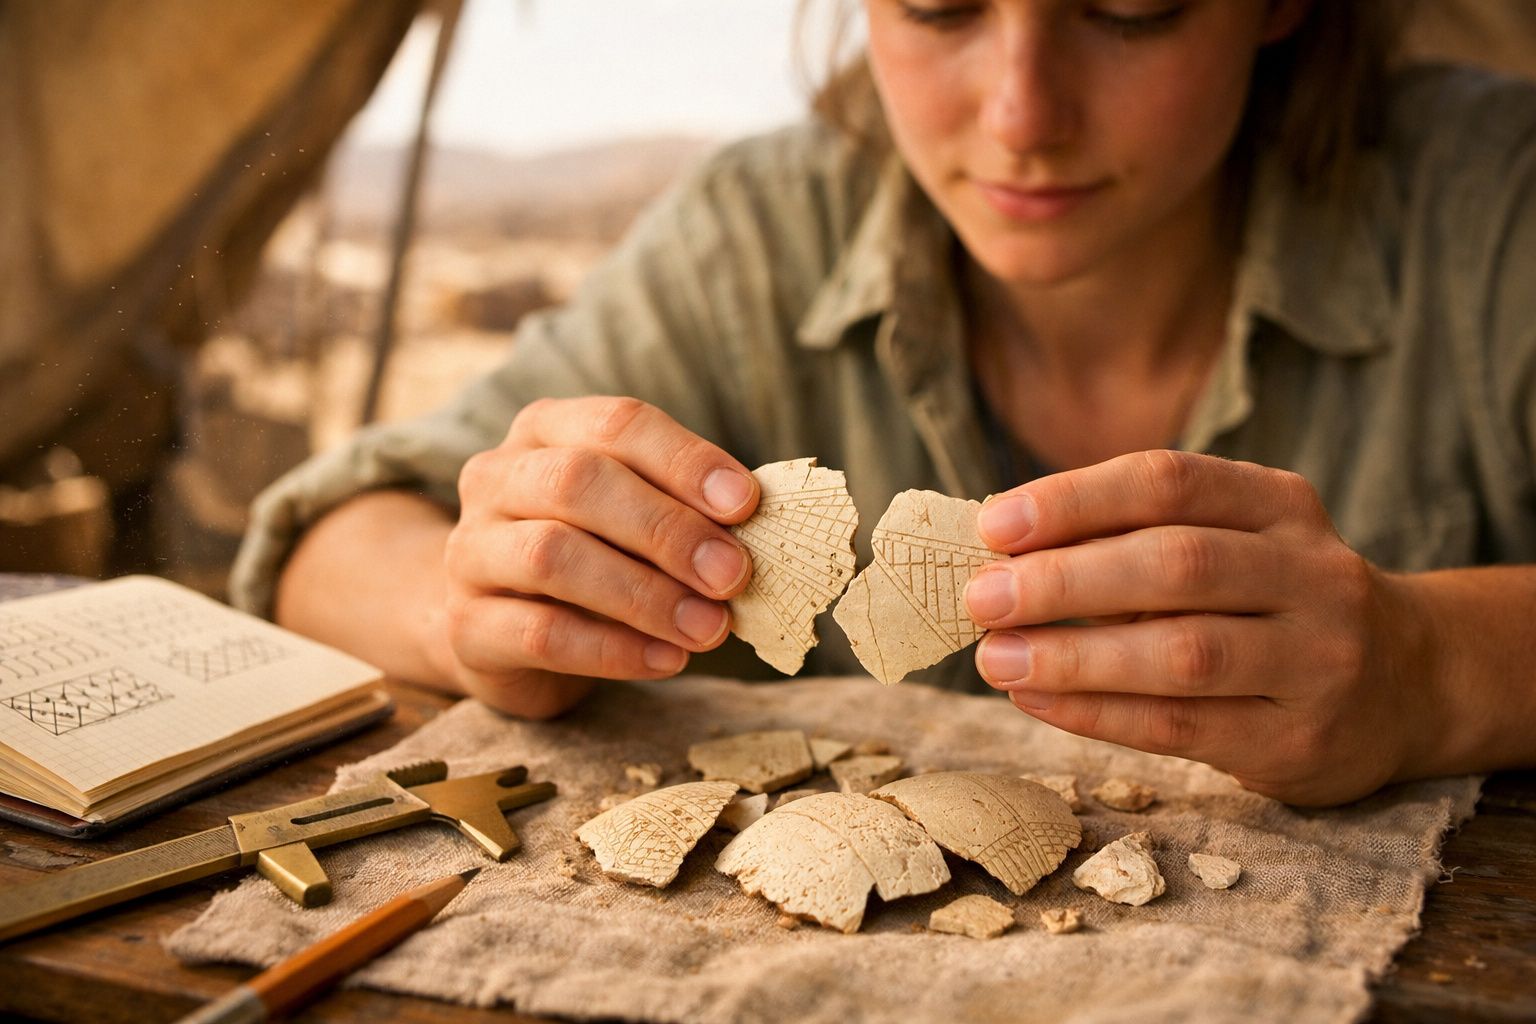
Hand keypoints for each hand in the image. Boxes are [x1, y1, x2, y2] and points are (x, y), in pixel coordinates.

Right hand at [441, 397, 757, 717]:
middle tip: (732, 575)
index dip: (684, 461)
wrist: (500, 629)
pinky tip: (667, 660)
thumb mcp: (635, 520)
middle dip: (666, 529)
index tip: (746, 504)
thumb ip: (685, 512)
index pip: (617, 424)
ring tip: (709, 628)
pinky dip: (614, 649)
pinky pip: (540, 633)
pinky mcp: (466, 625)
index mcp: (546, 431)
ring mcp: (470, 550)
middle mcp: (496, 477)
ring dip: (644, 594)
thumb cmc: (593, 556)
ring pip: (551, 556)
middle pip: (577, 482)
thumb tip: (758, 532)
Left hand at [964, 450, 1436, 805]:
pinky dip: (1096, 712)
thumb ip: (1134, 537)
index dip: (1076, 499)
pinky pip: (1180, 726)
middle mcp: (1312, 574)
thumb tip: (999, 548)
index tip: (993, 523)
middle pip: (1178, 563)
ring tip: (995, 657)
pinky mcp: (1299, 739)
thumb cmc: (1273, 603)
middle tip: (982, 596)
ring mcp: (1317, 660)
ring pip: (1184, 652)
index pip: (1169, 481)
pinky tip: (1034, 697)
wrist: (1411, 683)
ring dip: (1074, 655)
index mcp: (1281, 504)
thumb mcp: (1231, 543)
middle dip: (1065, 579)